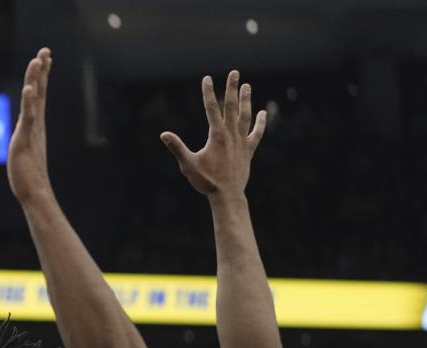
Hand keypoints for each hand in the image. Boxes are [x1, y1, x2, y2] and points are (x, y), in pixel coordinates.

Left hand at [8, 47, 54, 204]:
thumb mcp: (26, 147)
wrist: (33, 191)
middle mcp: (35, 124)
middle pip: (38, 91)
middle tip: (45, 50)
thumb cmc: (29, 173)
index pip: (38, 94)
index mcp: (35, 123)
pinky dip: (29, 103)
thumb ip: (27, 138)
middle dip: (41, 70)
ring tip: (38, 61)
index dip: (41, 75)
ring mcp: (30, 131)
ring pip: (34, 100)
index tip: (45, 56)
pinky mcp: (25, 140)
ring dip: (35, 79)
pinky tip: (30, 90)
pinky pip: (28, 118)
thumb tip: (27, 133)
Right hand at [160, 70, 266, 197]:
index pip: (211, 108)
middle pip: (231, 107)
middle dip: (232, 88)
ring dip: (246, 100)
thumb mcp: (188, 165)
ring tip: (247, 86)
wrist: (227, 195)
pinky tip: (262, 113)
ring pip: (245, 116)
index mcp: (216, 135)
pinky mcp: (248, 151)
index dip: (208, 92)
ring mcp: (241, 142)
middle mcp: (231, 135)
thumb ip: (177, 148)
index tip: (207, 78)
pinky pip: (256, 134)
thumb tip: (164, 135)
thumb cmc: (206, 181)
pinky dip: (260, 123)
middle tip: (234, 72)